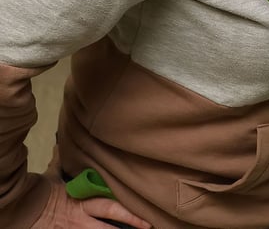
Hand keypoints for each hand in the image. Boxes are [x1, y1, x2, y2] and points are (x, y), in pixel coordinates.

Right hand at [31, 176, 150, 228]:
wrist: (20, 208)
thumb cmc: (38, 192)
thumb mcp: (53, 177)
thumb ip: (62, 165)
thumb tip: (61, 145)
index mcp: (83, 201)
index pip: (111, 205)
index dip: (128, 210)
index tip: (145, 213)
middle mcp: (82, 218)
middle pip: (111, 221)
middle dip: (131, 222)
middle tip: (149, 226)